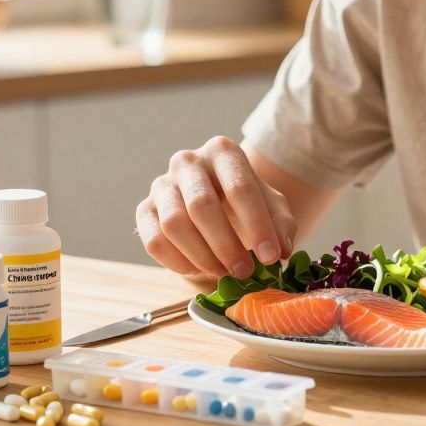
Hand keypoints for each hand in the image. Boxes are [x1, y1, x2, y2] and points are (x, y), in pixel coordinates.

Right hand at [135, 136, 296, 279]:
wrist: (214, 205)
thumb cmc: (245, 204)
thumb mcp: (272, 208)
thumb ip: (280, 225)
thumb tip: (279, 250)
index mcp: (222, 152)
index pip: (240, 187)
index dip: (257, 225)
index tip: (270, 256)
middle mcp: (187, 161)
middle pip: (202, 205)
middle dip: (226, 245)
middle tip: (245, 271)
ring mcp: (161, 184)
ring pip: (174, 224)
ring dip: (202, 256)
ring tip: (224, 273)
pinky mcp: (145, 210)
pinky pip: (154, 241)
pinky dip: (178, 262)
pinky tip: (199, 269)